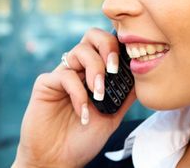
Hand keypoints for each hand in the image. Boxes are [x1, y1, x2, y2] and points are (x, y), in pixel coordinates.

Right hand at [13, 28, 136, 167]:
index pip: (107, 45)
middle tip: (114, 69)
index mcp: (94, 72)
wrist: (58, 160)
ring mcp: (62, 74)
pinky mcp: (46, 84)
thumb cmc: (83, 139)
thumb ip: (124, 95)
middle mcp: (78, 69)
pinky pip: (65, 75)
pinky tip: (83, 113)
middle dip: (107, 46)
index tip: (132, 61)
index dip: (120, 46)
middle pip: (92, 35)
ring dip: (95, 70)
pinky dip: (78, 93)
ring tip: (99, 95)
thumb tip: (143, 75)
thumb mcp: (112, 116)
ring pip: (80, 50)